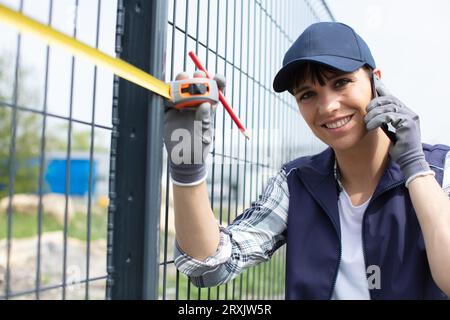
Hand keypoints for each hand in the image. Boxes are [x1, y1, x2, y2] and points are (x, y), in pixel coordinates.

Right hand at [163, 71, 225, 185]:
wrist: (183, 162)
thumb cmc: (198, 151)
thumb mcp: (204, 137)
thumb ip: (204, 121)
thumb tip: (206, 105)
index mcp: (209, 109)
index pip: (216, 90)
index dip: (217, 81)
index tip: (215, 78)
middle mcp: (196, 105)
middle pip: (198, 85)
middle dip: (198, 78)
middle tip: (197, 76)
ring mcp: (183, 107)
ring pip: (182, 89)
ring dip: (181, 82)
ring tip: (181, 81)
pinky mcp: (169, 112)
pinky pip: (167, 99)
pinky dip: (166, 94)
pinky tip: (168, 96)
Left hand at [364, 79, 432, 185]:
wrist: (408, 159)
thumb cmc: (398, 146)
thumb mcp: (389, 129)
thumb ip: (384, 119)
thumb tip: (371, 112)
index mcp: (405, 112)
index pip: (392, 97)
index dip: (382, 89)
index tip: (372, 83)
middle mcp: (409, 112)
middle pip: (389, 99)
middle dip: (375, 103)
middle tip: (366, 110)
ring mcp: (410, 117)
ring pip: (388, 107)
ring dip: (374, 114)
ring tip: (366, 122)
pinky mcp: (408, 123)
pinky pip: (389, 116)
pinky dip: (377, 120)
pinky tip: (370, 126)